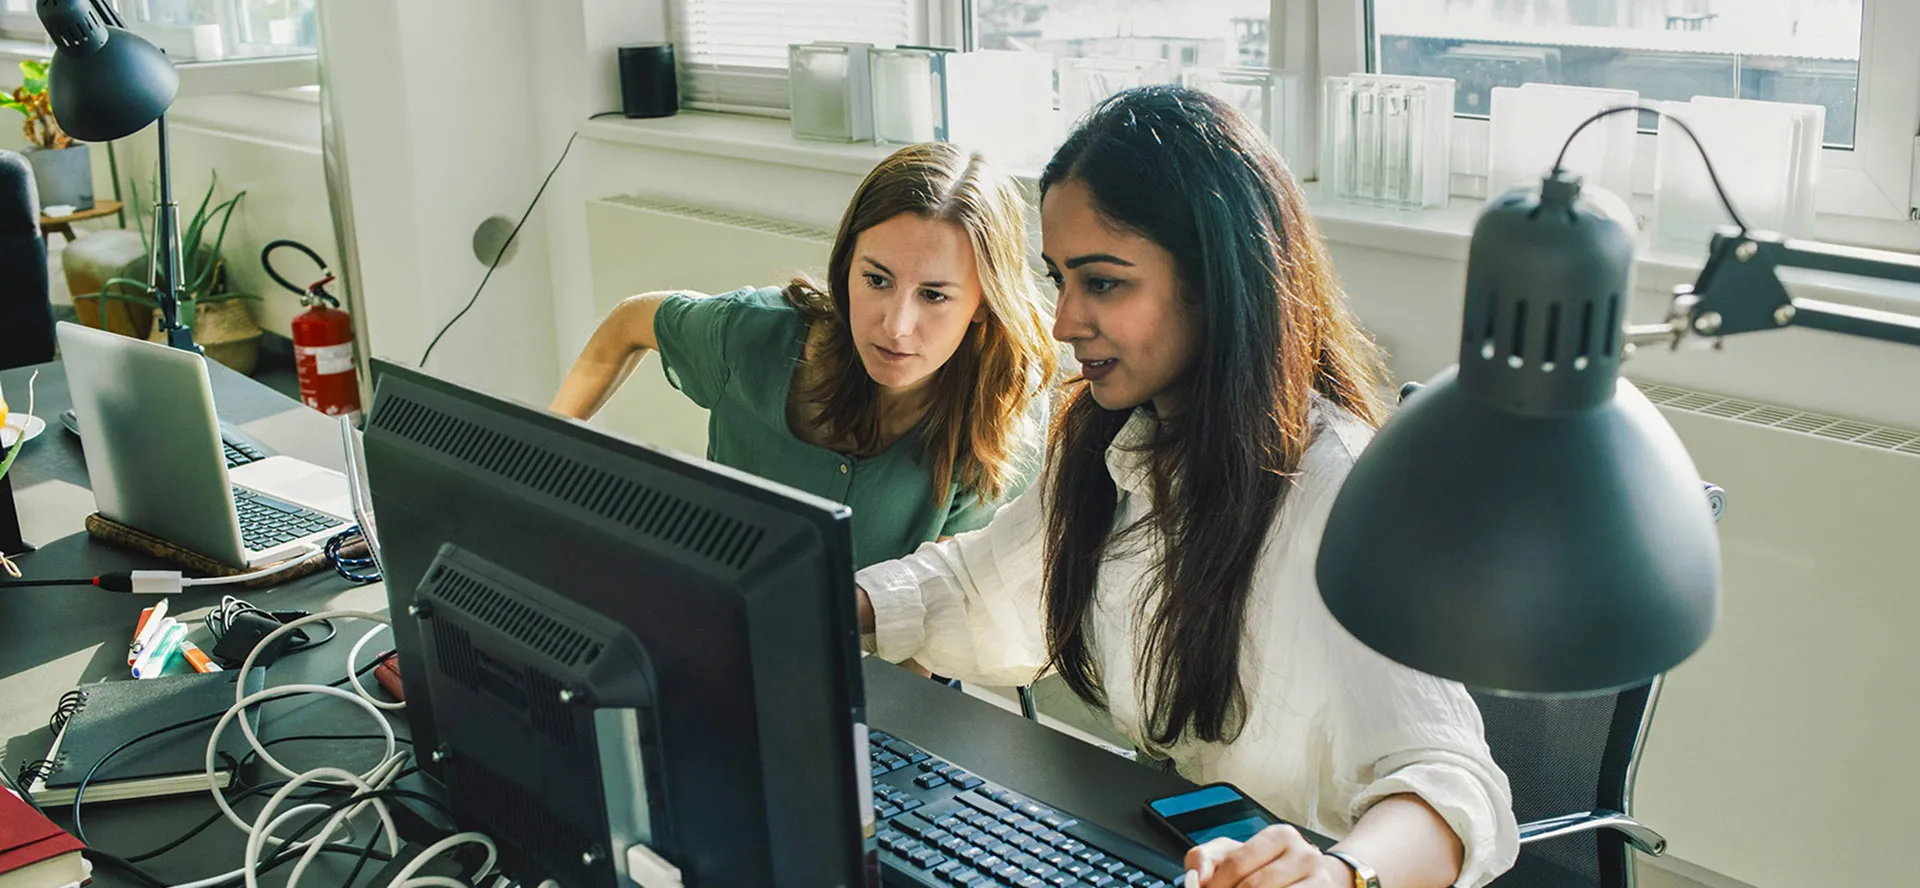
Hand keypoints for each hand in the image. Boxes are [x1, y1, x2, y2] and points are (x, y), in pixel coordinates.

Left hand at [1186, 825, 1351, 887]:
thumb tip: (1197, 878)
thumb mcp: (1235, 853)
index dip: (1214, 886)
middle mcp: (1304, 854)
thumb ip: (1206, 858)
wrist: (1319, 879)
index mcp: (1279, 836)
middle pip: (1253, 886)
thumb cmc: (1269, 867)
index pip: (1236, 863)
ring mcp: (1319, 878)